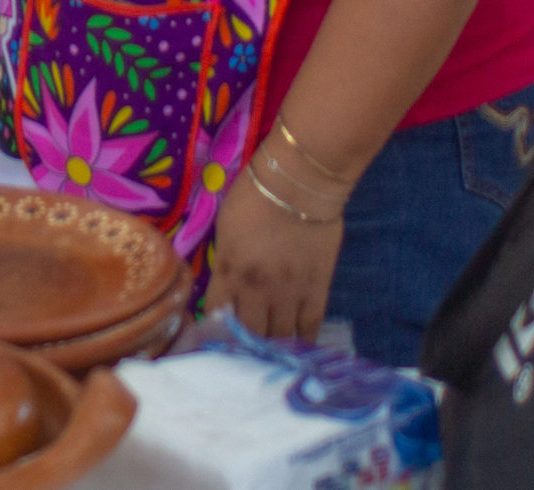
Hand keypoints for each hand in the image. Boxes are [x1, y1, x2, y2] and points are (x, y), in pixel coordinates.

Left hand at [201, 140, 346, 340]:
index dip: (216, 327)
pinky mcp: (317, 290)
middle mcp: (256, 288)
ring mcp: (289, 292)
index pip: (217, 313)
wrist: (300, 183)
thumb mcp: (225, 228)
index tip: (217, 334)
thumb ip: (225, 262)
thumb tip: (228, 288)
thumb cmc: (255, 195)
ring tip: (270, 350)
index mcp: (229, 269)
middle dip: (245, 343)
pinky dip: (301, 341)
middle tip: (246, 347)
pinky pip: (308, 327)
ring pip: (279, 335)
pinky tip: (296, 348)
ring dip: (273, 345)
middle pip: (249, 332)